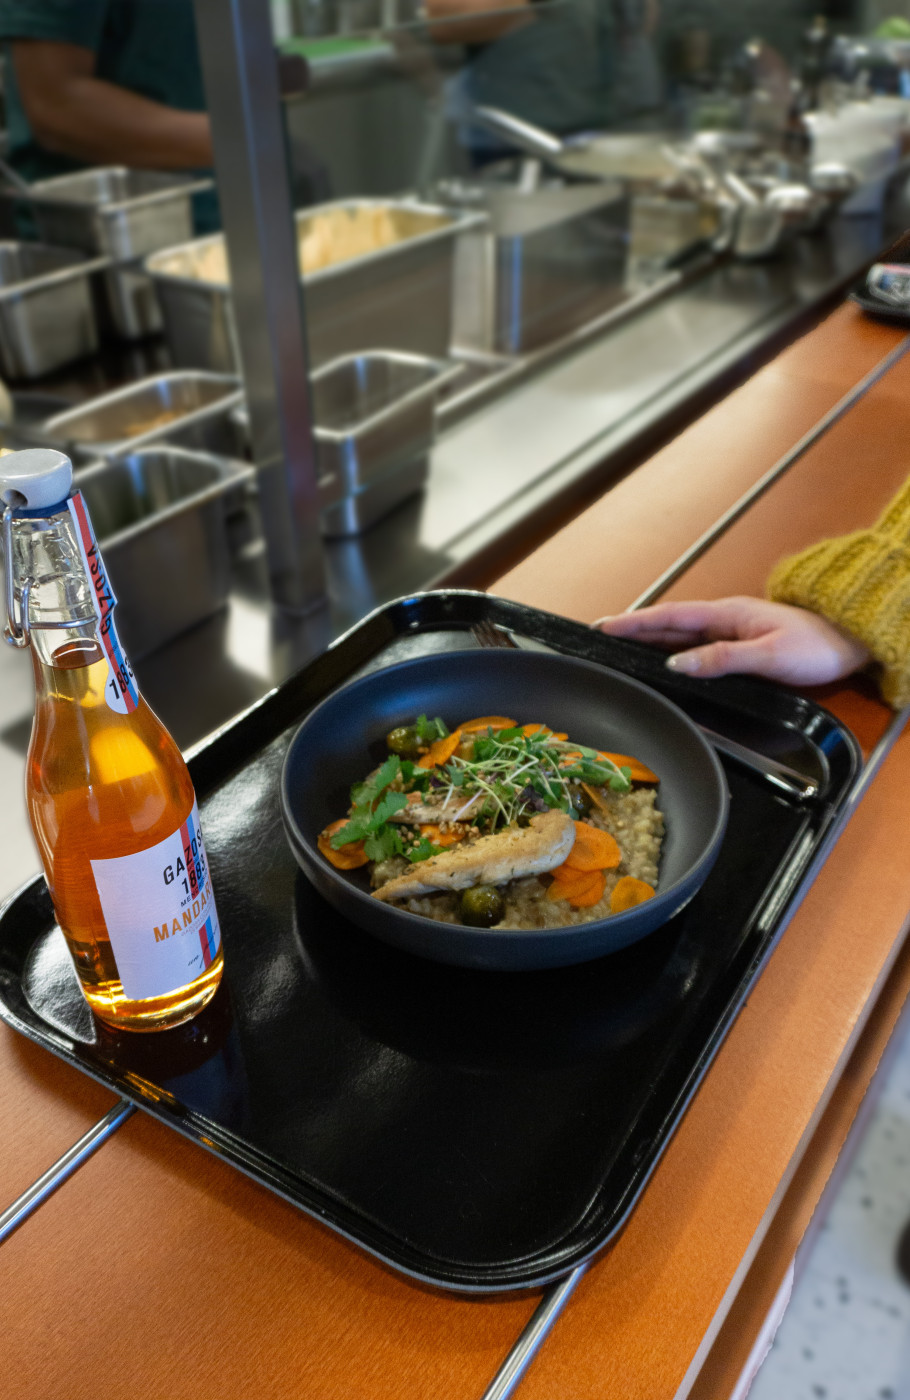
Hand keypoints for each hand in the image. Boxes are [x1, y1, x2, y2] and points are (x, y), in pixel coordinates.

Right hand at [595, 597, 871, 686]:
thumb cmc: (816, 646)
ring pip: (680, 634)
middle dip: (633, 628)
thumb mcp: (768, 655)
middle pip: (669, 624)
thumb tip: (677, 664)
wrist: (851, 642)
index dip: (635, 622)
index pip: (670, 616)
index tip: (604, 625)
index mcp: (726, 614)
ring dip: (649, 638)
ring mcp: (731, 631)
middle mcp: (724, 619)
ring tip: (618, 646)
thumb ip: (722, 659)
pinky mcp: (740, 645)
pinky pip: (696, 645)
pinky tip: (662, 660)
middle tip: (598, 636)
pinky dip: (672, 649)